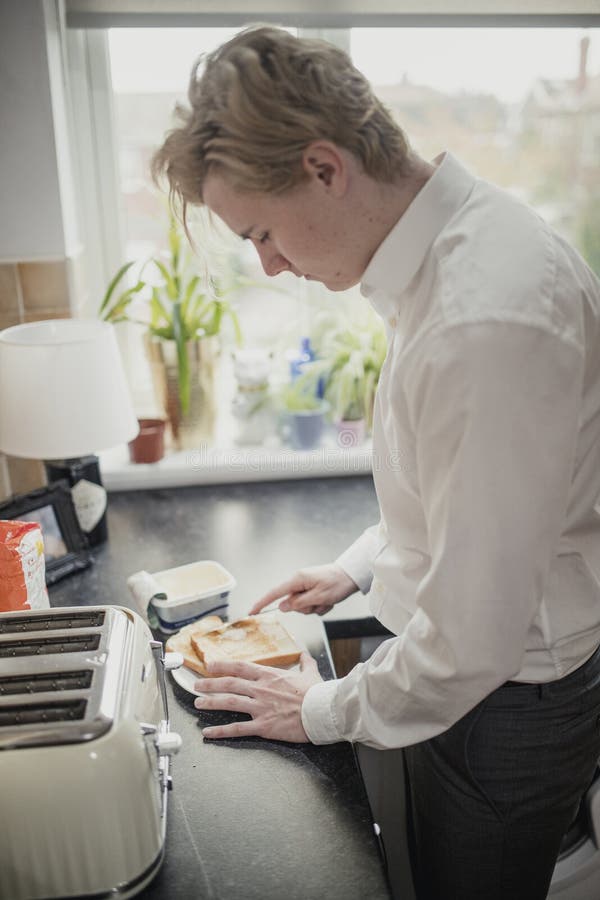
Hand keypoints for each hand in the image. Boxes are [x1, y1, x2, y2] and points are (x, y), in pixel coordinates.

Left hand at [194, 652, 321, 741]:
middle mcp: (261, 689)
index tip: (210, 665)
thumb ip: (304, 662)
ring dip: (211, 702)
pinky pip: (238, 728)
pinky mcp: (263, 726)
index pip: (240, 667)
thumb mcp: (310, 672)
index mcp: (270, 675)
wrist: (322, 711)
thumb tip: (304, 654)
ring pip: (229, 703)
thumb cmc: (317, 693)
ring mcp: (260, 708)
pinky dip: (221, 731)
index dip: (223, 666)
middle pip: (229, 684)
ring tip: (198, 704)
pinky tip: (208, 732)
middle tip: (197, 684)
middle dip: (210, 684)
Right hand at [249, 564, 357, 615]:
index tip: (252, 612)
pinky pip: (312, 605)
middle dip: (306, 608)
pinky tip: (330, 600)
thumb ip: (299, 603)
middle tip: (320, 602)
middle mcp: (299, 582)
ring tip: (327, 600)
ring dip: (316, 607)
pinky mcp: (312, 591)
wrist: (351, 576)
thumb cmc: (337, 583)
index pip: (275, 593)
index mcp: (297, 580)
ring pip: (303, 607)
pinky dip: (321, 606)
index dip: (262, 603)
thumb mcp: (318, 596)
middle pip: (292, 604)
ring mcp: (306, 587)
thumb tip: (282, 607)